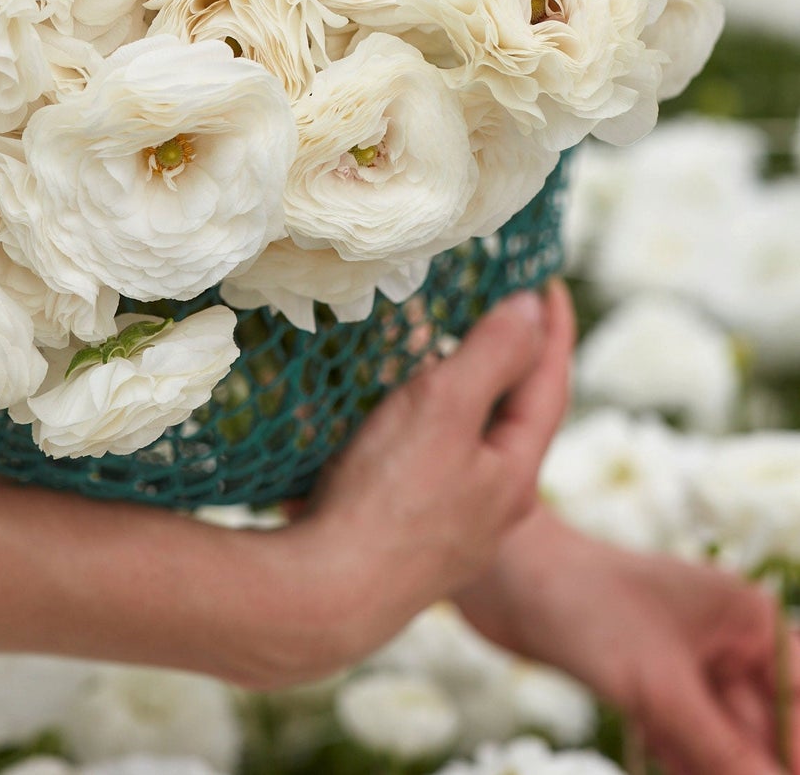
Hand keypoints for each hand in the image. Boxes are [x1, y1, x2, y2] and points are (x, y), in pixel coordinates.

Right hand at [255, 279, 574, 680]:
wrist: (325, 595)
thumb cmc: (388, 497)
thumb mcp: (445, 408)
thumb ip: (492, 355)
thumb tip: (531, 310)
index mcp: (513, 473)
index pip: (549, 385)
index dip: (552, 329)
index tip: (546, 282)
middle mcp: (490, 506)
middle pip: (511, 419)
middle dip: (505, 364)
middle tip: (491, 313)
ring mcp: (446, 528)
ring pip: (461, 444)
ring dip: (453, 396)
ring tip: (432, 356)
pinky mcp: (401, 540)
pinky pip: (419, 466)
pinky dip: (410, 427)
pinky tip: (377, 421)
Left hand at [456, 506, 799, 774]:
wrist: (497, 575)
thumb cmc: (580, 606)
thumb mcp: (661, 689)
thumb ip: (723, 752)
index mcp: (749, 619)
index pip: (798, 702)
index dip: (793, 750)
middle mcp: (725, 637)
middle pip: (759, 730)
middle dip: (742, 765)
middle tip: (704, 771)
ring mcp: (685, 659)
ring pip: (719, 741)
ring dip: (707, 766)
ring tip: (660, 746)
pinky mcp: (646, 680)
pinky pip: (681, 738)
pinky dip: (678, 758)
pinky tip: (652, 750)